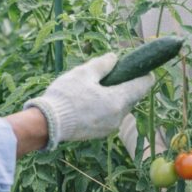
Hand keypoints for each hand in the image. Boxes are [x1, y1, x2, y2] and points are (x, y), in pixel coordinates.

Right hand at [24, 53, 152, 149]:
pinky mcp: (100, 133)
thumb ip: (103, 64)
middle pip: (132, 97)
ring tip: (99, 86)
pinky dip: (107, 107)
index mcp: (118, 100)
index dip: (144, 74)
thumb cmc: (66, 96)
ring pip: (121, 107)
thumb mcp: (84, 73)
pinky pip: (111, 116)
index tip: (141, 66)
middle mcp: (118, 116)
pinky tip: (92, 100)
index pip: (143, 86)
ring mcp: (110, 127)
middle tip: (115, 73)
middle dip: (127, 84)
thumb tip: (114, 58)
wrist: (47, 124)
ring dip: (116, 96)